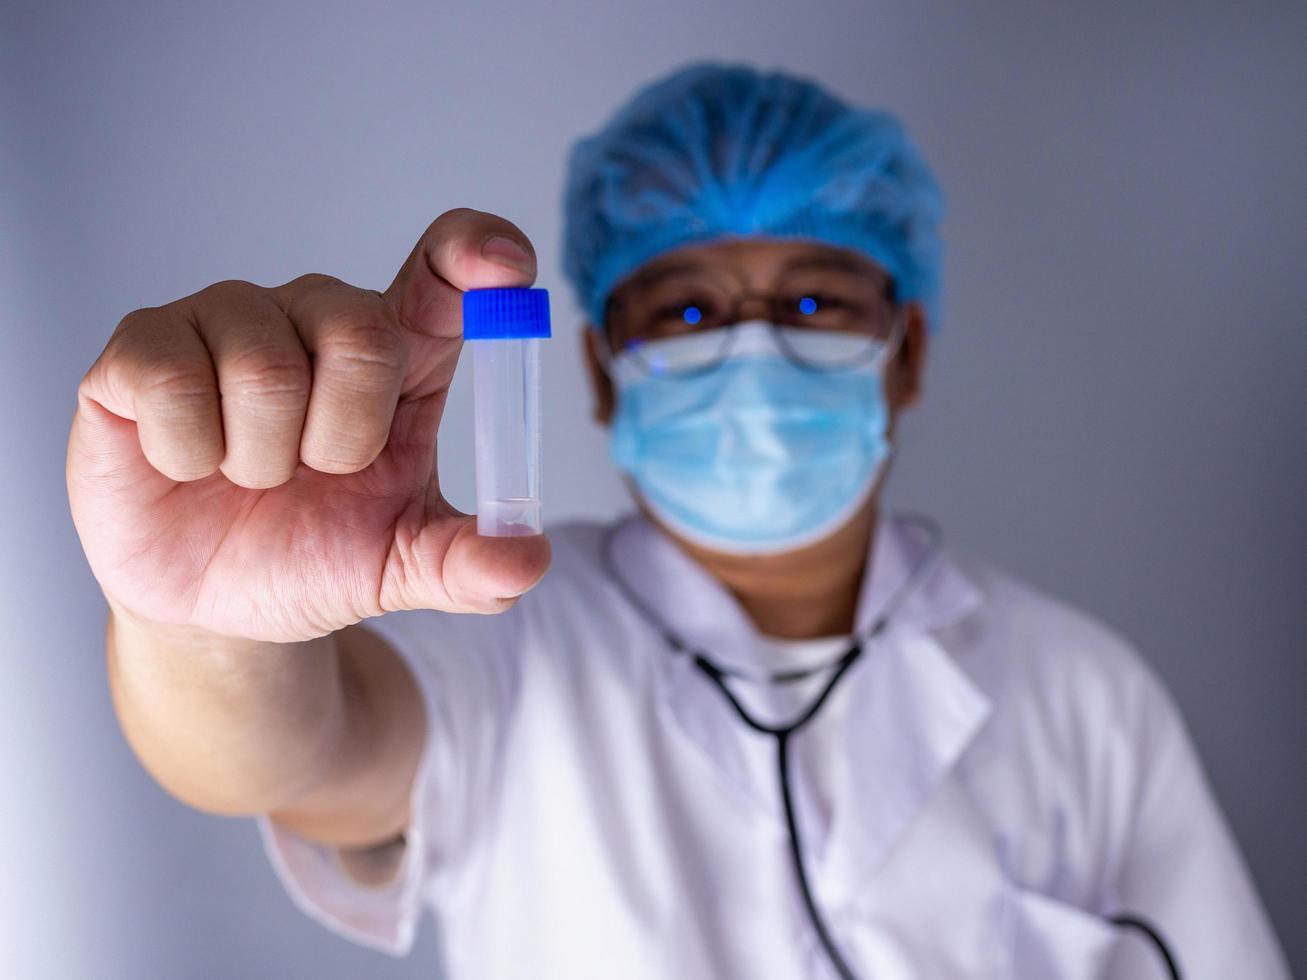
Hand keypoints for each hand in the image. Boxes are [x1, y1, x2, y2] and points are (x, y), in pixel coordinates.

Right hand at [67, 208, 551, 642]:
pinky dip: (189, 451)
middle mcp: (317, 315)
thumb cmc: (314, 554)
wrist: (216, 601)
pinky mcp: (143, 345)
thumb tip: (528, 558)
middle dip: (343, 439)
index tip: (507, 268)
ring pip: (264, 366)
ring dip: (261, 459)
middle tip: (314, 473)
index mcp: (398, 352)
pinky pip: (173, 379)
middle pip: (362, 331)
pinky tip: (187, 463)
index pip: (444, 271)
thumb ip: (470, 562)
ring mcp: (227, 321)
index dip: (476, 251)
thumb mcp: (403, 564)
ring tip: (249, 476)